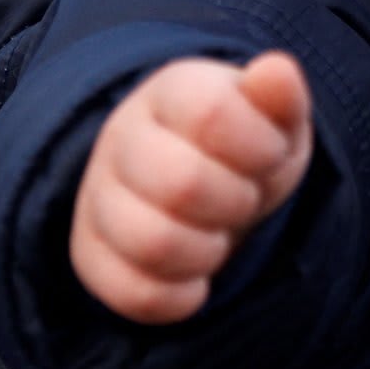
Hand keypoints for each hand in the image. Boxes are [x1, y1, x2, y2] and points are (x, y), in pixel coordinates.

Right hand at [70, 52, 313, 323]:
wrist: (198, 184)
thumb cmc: (241, 149)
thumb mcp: (274, 119)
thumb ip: (279, 97)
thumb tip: (278, 72)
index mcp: (172, 93)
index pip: (211, 114)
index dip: (257, 147)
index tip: (268, 155)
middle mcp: (122, 138)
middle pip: (181, 183)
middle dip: (234, 203)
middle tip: (243, 201)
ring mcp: (99, 197)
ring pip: (152, 242)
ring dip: (207, 252)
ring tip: (218, 239)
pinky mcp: (90, 254)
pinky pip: (131, 292)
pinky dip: (179, 296)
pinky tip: (196, 278)